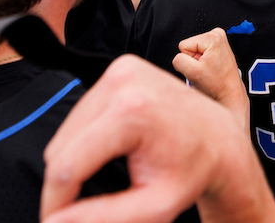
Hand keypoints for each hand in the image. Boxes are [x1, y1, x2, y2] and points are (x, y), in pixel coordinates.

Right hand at [40, 55, 274, 222]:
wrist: (219, 136)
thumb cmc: (194, 170)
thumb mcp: (154, 206)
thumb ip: (102, 216)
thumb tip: (56, 220)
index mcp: (131, 112)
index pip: (67, 164)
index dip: (55, 199)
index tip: (57, 219)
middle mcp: (122, 81)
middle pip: (62, 145)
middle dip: (67, 180)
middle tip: (86, 203)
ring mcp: (120, 69)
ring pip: (67, 129)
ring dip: (77, 156)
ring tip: (108, 173)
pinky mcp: (119, 67)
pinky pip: (82, 112)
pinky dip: (88, 136)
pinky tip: (113, 148)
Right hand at [173, 28, 248, 130]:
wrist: (229, 93)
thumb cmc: (217, 85)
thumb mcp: (192, 73)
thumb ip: (178, 60)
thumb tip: (177, 57)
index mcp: (212, 37)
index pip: (184, 45)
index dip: (189, 60)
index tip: (201, 68)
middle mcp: (217, 35)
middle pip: (190, 46)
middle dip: (194, 60)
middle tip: (205, 70)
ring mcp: (219, 40)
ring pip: (195, 49)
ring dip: (199, 62)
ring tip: (209, 70)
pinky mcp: (219, 46)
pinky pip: (201, 51)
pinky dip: (204, 61)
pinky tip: (212, 68)